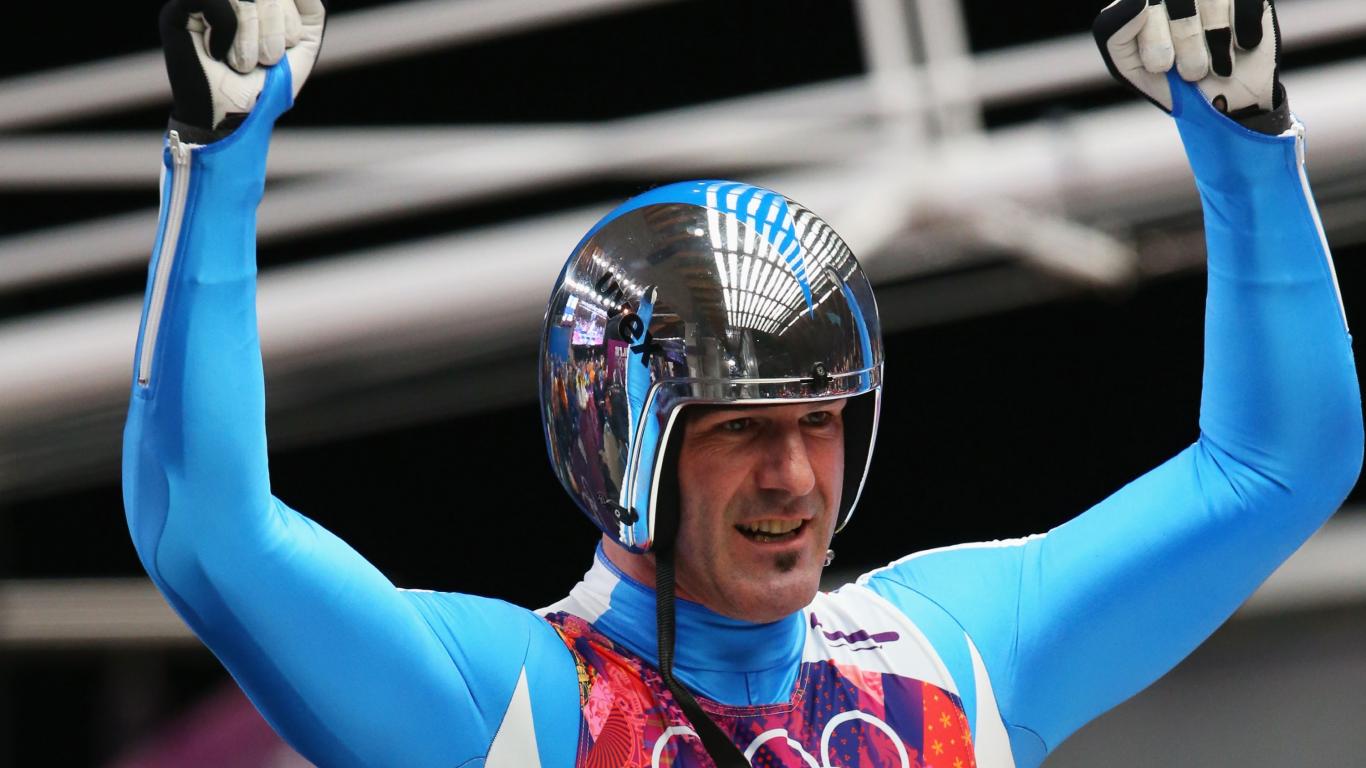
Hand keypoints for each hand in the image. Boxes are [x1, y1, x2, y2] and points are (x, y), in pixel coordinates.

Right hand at [159, 0, 325, 142]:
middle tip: (267, 59)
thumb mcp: (302, 45)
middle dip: (275, 30)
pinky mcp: (178, 12)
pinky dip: (226, 31)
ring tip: (244, 63)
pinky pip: (213, 0)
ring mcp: (202, 2)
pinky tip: (218, 53)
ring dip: (253, 36)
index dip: (291, 21)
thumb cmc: (266, 86)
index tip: (286, 46)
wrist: (233, 118)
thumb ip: (309, 9)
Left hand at [1094, 0, 1288, 132]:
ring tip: (1216, 66)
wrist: (1225, 99)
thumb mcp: (1131, 65)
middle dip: (1186, 48)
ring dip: (1216, 46)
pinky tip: (1240, 46)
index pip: (1137, 7)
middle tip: (1190, 72)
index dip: (1154, 43)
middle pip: (1176, 3)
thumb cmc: (1171, 79)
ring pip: (1211, 1)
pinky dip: (1243, 36)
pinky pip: (1244, 5)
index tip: (1163, 66)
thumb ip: (1114, 32)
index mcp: (1142, 0)